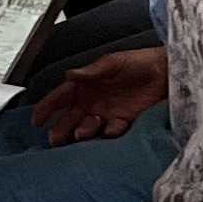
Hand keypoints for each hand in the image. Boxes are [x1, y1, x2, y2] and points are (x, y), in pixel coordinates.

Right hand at [36, 47, 169, 145]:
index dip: (47, 109)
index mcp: (84, 86)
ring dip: (82, 132)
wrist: (166, 72)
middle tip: (55, 138)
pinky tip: (109, 129)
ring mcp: (106, 113)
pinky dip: (109, 132)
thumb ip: (91, 71)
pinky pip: (112, 131)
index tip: (36, 120)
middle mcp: (92, 102)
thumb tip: (70, 75)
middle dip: (60, 129)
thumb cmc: (138, 62)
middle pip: (69, 118)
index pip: (60, 98)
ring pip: (87, 127)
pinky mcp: (124, 122)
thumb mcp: (112, 62)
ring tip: (81, 133)